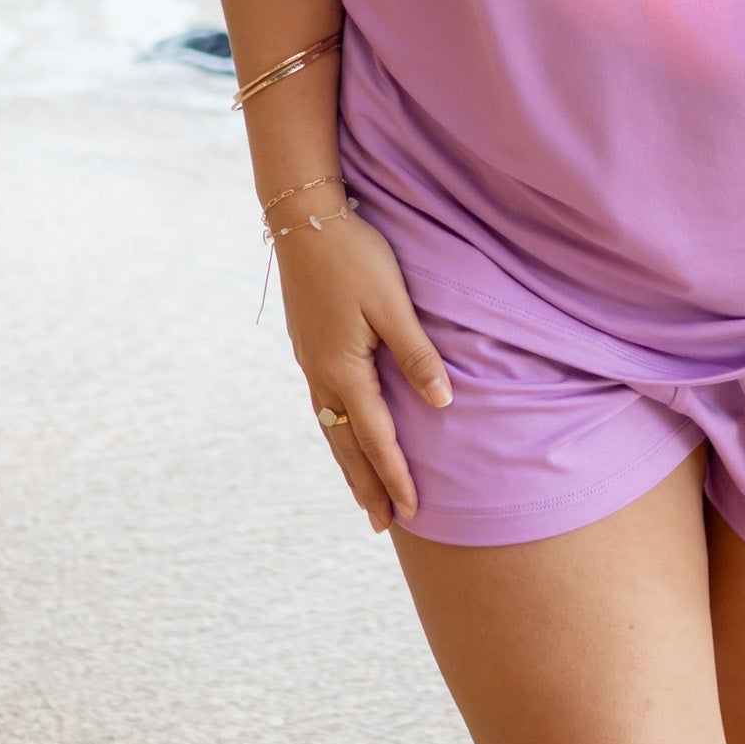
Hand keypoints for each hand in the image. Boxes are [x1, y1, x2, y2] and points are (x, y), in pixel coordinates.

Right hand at [275, 207, 451, 534]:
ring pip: (330, 427)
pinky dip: (336, 432)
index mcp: (343, 368)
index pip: (375, 436)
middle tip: (383, 524)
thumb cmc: (355, 256)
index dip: (395, 475)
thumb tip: (440, 403)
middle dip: (366, 485)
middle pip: (345, 444)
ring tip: (362, 494)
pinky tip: (342, 433)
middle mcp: (321, 374)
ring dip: (348, 463)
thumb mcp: (392, 302)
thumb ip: (416, 353)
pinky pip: (322, 405)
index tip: (412, 510)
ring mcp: (310, 361)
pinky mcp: (308, 347)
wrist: (304, 219)